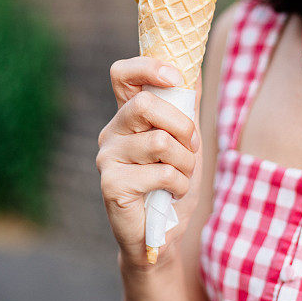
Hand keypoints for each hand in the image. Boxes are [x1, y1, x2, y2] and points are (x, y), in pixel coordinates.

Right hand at [97, 57, 202, 268]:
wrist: (163, 233)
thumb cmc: (173, 185)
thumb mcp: (185, 140)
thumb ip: (186, 107)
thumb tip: (193, 69)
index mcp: (128, 116)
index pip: (122, 74)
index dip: (148, 66)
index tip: (176, 78)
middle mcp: (112, 132)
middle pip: (145, 104)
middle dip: (182, 126)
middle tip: (190, 147)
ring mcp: (107, 157)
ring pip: (159, 141)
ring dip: (185, 163)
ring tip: (181, 178)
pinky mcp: (111, 184)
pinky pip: (160, 172)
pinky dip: (179, 184)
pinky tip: (172, 194)